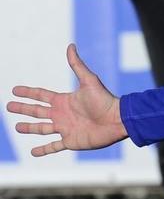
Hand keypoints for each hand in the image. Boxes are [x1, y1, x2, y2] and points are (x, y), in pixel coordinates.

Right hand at [7, 44, 128, 155]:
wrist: (118, 120)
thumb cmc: (105, 100)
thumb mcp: (89, 81)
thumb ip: (77, 65)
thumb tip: (70, 46)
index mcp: (64, 100)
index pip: (41, 95)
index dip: (28, 93)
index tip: (15, 90)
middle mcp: (63, 114)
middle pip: (38, 112)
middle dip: (24, 109)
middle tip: (9, 106)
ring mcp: (66, 128)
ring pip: (42, 129)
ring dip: (30, 128)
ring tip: (17, 127)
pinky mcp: (71, 141)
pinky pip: (54, 147)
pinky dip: (43, 150)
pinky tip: (33, 152)